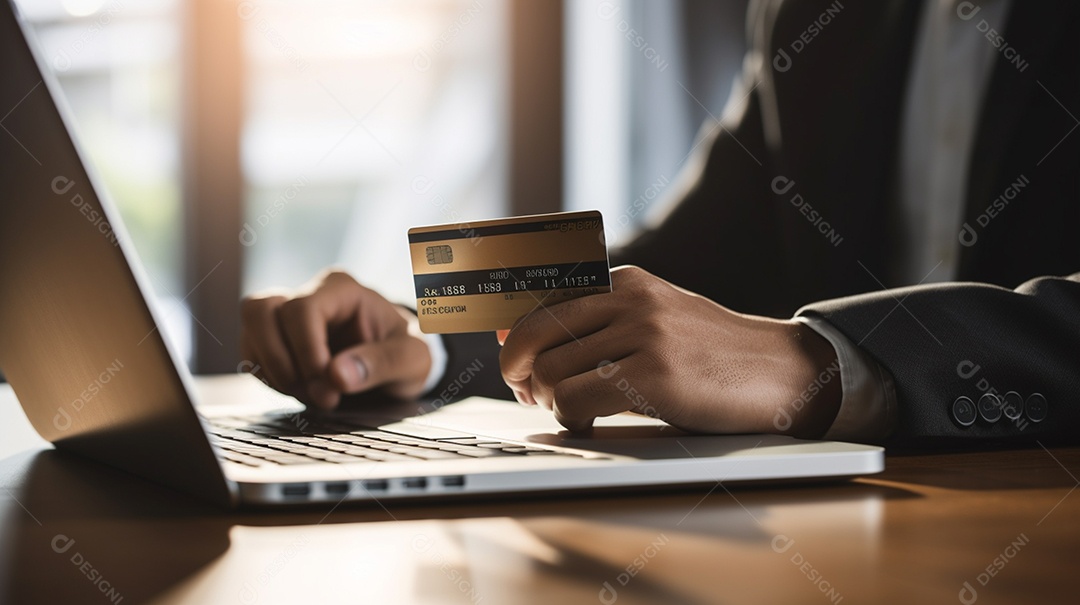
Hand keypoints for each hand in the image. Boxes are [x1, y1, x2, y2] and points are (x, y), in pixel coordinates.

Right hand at [240, 270, 431, 409]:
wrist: (399, 362)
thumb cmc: (407, 351)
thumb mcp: (413, 358)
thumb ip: (382, 364)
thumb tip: (336, 376)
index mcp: (342, 289)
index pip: (301, 309)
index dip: (307, 351)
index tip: (330, 385)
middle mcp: (309, 294)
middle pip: (261, 310)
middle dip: (283, 362)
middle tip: (319, 394)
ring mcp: (286, 316)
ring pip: (250, 328)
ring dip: (273, 370)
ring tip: (312, 394)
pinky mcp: (274, 340)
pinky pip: (251, 354)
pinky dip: (270, 379)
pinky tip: (303, 391)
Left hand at [499, 266, 841, 436]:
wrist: (781, 372)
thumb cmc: (710, 356)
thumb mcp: (654, 324)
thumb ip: (595, 326)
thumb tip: (513, 336)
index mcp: (626, 281)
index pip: (543, 302)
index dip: (518, 340)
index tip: (517, 364)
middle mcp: (631, 299)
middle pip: (535, 334)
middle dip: (520, 371)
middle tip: (530, 393)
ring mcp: (644, 335)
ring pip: (552, 371)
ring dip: (549, 401)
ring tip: (571, 411)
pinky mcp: (654, 375)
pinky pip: (577, 400)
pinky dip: (570, 419)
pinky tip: (587, 424)